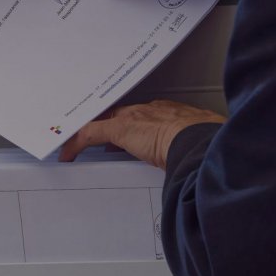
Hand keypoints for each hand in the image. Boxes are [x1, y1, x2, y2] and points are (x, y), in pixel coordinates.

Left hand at [59, 99, 224, 169]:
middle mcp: (149, 110)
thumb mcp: (201, 144)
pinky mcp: (120, 129)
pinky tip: (67, 154)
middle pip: (118, 113)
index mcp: (170, 112)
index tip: (126, 134)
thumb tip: (199, 166)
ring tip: (76, 143)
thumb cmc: (208, 143)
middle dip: (105, 123)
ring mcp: (134, 118)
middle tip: (92, 135)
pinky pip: (90, 134)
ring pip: (102, 121)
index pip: (143, 115)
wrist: (201, 140)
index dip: (131, 124)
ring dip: (89, 132)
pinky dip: (76, 144)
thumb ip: (194, 150)